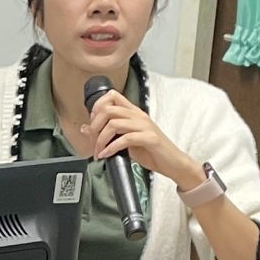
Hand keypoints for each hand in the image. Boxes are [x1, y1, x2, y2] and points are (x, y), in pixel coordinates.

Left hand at [82, 88, 196, 186]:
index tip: (92, 123)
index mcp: (133, 112)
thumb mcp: (125, 141)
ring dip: (101, 139)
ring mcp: (145, 126)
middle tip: (92, 140)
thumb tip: (85, 129)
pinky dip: (111, 148)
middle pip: (108, 109)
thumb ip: (108, 133)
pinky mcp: (150, 138)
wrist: (173, 163)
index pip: (112, 95)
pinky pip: (125, 139)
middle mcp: (138, 115)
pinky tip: (107, 155)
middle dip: (95, 126)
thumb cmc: (151, 152)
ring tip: (99, 151)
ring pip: (114, 123)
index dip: (97, 107)